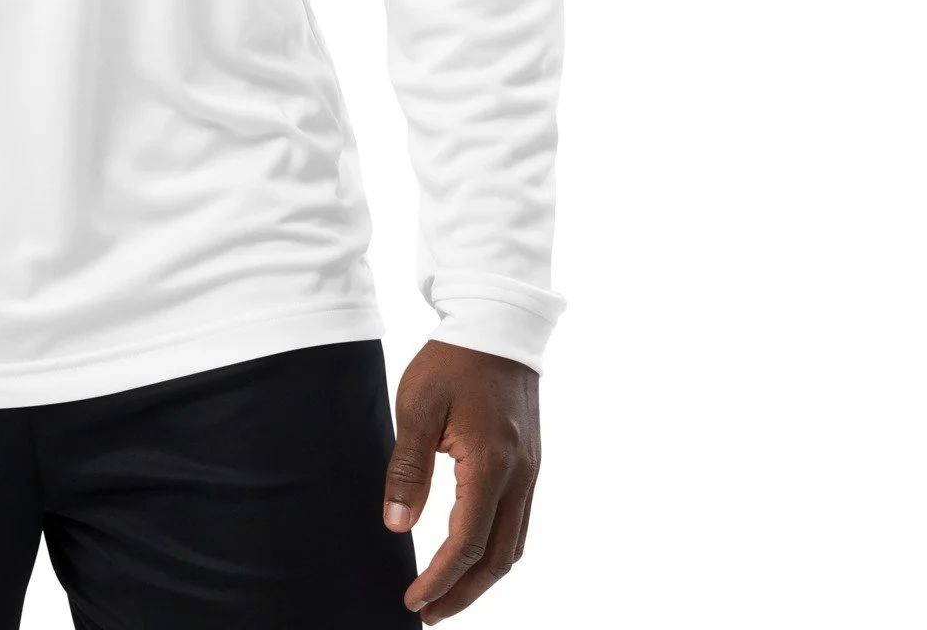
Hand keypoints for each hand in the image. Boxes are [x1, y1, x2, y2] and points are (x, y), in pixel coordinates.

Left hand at [382, 340, 540, 622]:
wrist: (497, 324)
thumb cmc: (453, 361)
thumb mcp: (417, 406)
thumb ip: (408, 469)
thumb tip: (397, 526)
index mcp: (492, 463)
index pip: (468, 541)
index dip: (441, 578)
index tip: (414, 600)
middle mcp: (520, 476)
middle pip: (497, 559)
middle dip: (463, 594)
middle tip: (428, 613)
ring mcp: (530, 472)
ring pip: (513, 547)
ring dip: (481, 579)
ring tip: (447, 596)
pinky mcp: (529, 465)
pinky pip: (517, 524)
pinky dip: (494, 552)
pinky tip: (470, 557)